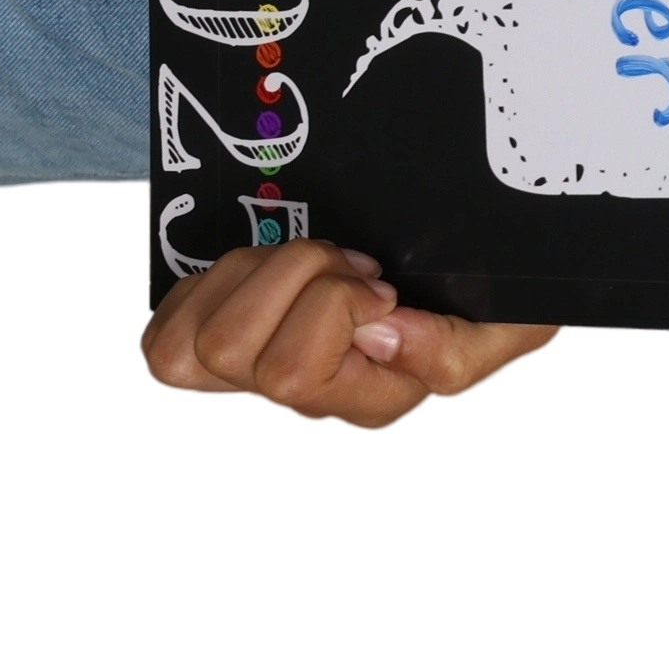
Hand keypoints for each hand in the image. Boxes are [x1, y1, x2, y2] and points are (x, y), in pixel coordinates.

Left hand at [138, 238, 560, 430]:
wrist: (475, 294)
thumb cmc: (487, 312)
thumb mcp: (503, 330)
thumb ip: (450, 347)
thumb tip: (379, 333)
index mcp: (362, 404)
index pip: (292, 375)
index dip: (332, 308)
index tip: (382, 290)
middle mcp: (297, 401)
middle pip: (227, 352)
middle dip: (291, 276)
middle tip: (347, 266)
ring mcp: (250, 377)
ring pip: (186, 342)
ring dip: (251, 274)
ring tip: (310, 264)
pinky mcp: (217, 342)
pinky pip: (166, 327)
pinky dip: (209, 285)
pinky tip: (267, 276)